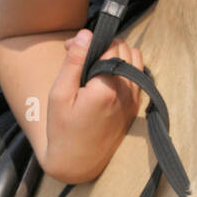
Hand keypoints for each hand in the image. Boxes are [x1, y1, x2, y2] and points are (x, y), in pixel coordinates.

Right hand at [44, 28, 144, 182]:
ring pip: (135, 59)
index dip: (91, 41)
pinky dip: (124, 68)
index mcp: (107, 88)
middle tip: (79, 57)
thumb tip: (86, 34)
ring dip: (117, 55)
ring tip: (93, 66)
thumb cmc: (63, 130)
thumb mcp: (59, 94)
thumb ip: (74, 62)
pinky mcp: (135, 106)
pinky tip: (104, 77)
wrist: (78, 163)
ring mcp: (134, 99)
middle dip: (103, 46)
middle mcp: (127, 92)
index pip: (111, 46)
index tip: (72, 48)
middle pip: (124, 49)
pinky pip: (137, 75)